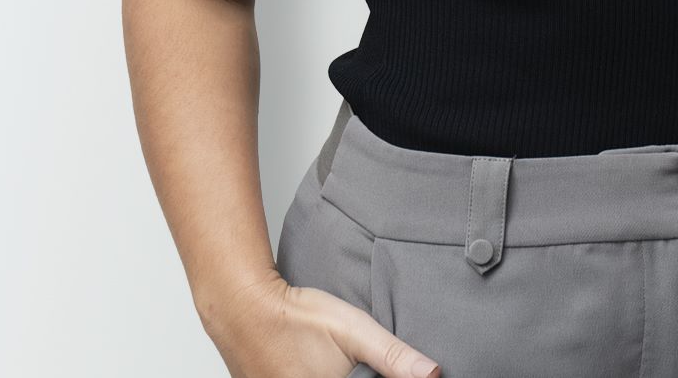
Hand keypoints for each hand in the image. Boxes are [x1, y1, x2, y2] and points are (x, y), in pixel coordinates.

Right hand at [203, 269, 442, 377]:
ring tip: (332, 361)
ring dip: (339, 376)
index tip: (368, 371)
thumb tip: (434, 375)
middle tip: (345, 362)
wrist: (243, 307)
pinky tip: (317, 364)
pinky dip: (314, 377)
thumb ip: (393, 356)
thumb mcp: (353, 329)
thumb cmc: (295, 316)